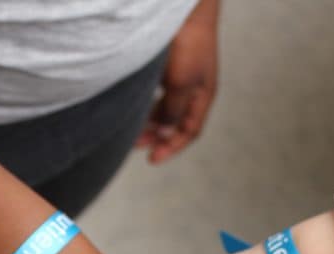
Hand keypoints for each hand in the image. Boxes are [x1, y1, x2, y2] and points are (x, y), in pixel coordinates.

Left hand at [136, 0, 218, 163]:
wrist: (185, 4)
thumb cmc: (189, 39)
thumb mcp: (181, 82)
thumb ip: (172, 111)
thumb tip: (164, 135)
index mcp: (203, 94)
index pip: (189, 131)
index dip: (171, 147)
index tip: (152, 159)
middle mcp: (193, 87)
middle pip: (175, 121)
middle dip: (156, 136)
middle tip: (134, 145)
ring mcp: (181, 74)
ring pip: (164, 107)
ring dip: (148, 121)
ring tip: (131, 130)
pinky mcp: (167, 64)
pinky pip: (155, 93)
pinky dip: (145, 104)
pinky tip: (133, 107)